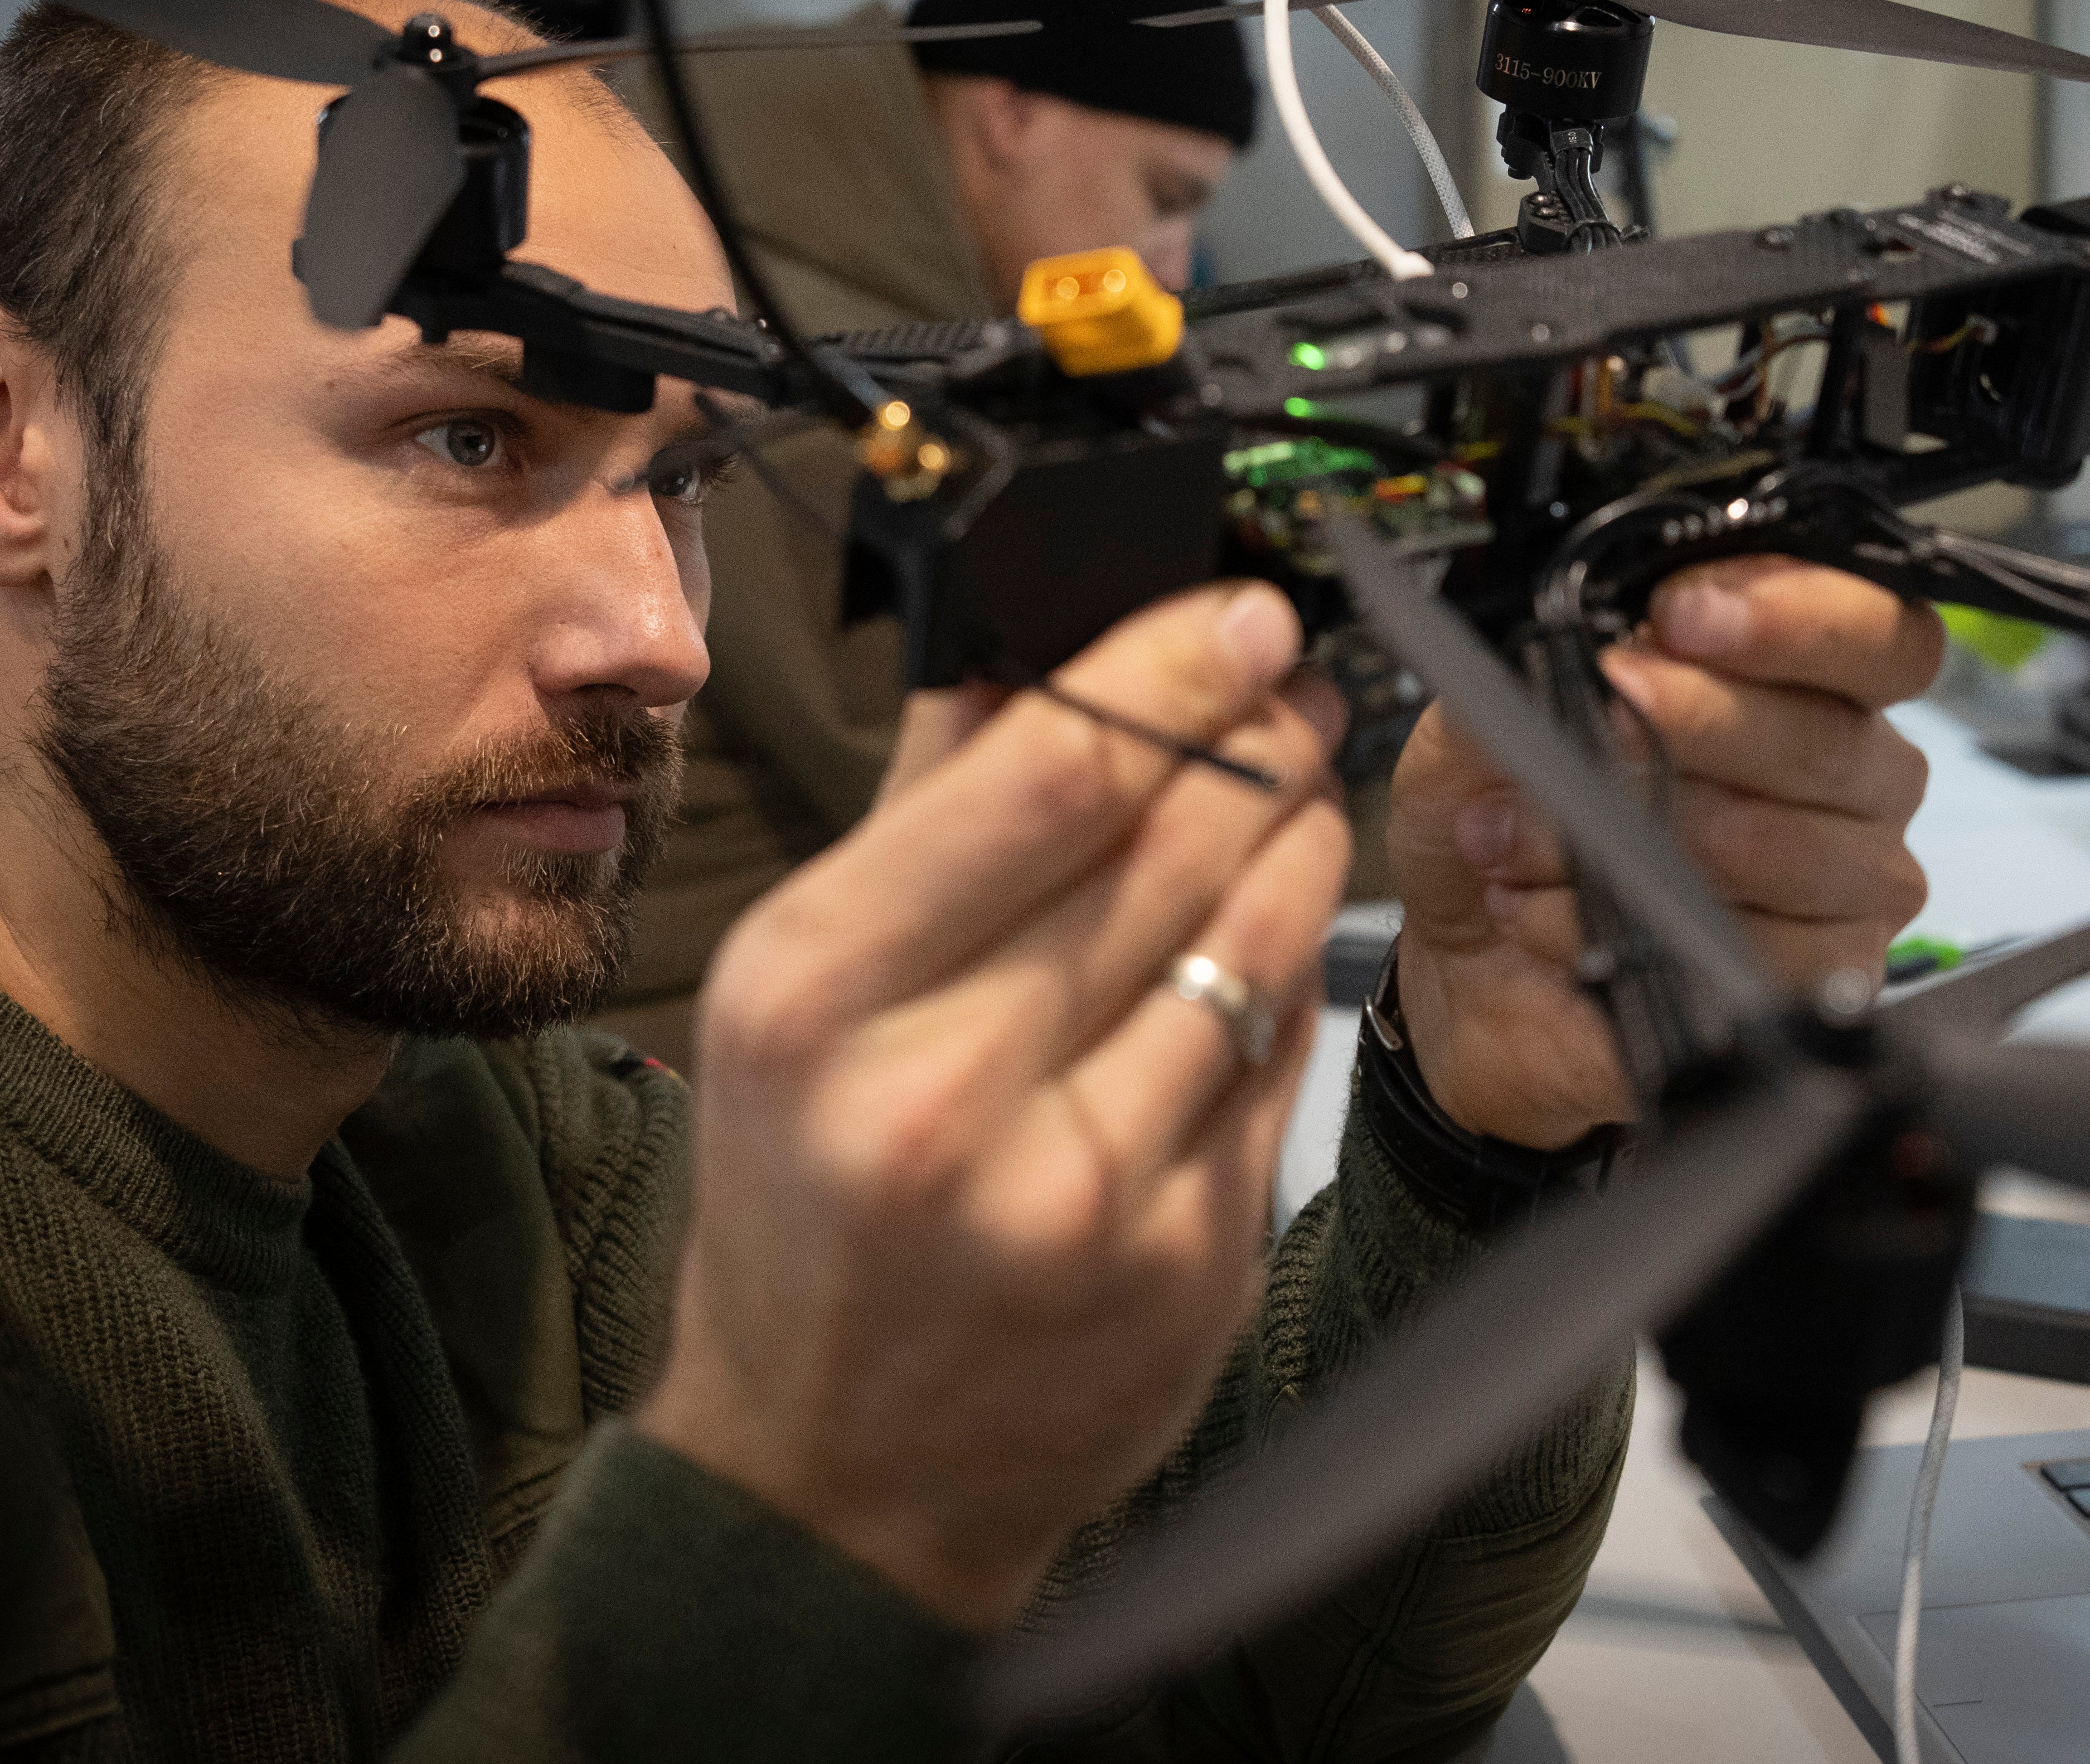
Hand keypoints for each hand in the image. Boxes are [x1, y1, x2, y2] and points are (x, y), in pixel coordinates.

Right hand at [639, 584, 1350, 1629]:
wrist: (834, 1478)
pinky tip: (1273, 923)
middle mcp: (942, 1096)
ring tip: (1298, 778)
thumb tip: (1020, 643)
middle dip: (1257, 731)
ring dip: (1297, 830)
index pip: (1046, 776)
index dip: (1171, 668)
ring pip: (1252, 940)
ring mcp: (1080, 1191)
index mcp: (815, 998)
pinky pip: (1275, 1060)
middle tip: (1290, 681)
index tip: (1238, 611)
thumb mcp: (791, 999)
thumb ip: (914, 815)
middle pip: (1170, 842)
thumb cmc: (802, 1213)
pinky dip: (1286, 967)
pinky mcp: (1186, 1262)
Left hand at [1389, 556, 1941, 1148]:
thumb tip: (1570, 641)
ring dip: (1629, 835)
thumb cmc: (1507, 819)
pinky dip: (1622, 923)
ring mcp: (1849, 884)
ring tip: (1516, 837)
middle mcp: (1851, 776)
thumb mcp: (1483, 722)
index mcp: (1806, 682)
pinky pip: (1750, 949)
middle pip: (1829, 738)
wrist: (1469, 957)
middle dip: (1697, 720)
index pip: (1875, 634)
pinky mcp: (1818, 979)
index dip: (1794, 617)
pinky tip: (1543, 912)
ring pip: (1784, 847)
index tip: (1680, 616)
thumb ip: (1531, 669)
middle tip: (1604, 711)